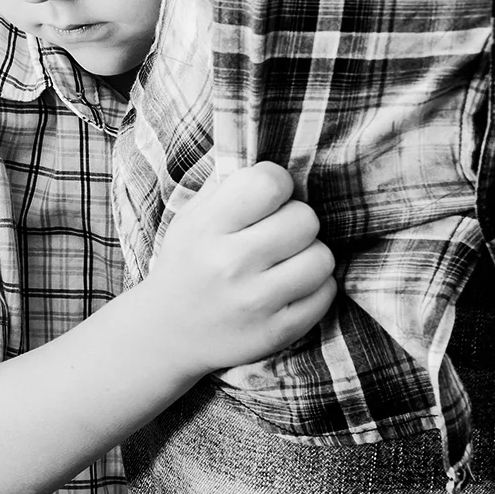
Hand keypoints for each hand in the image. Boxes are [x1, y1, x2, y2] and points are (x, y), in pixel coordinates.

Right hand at [141, 161, 335, 373]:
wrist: (167, 332)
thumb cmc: (188, 263)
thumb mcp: (192, 218)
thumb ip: (230, 185)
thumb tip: (277, 161)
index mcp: (207, 228)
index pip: (270, 183)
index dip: (277, 185)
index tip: (266, 199)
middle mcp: (231, 265)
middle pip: (305, 219)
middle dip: (295, 222)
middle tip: (276, 235)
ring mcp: (256, 302)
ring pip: (322, 258)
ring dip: (308, 256)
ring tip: (285, 263)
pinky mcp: (278, 332)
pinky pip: (326, 293)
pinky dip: (314, 287)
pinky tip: (288, 288)